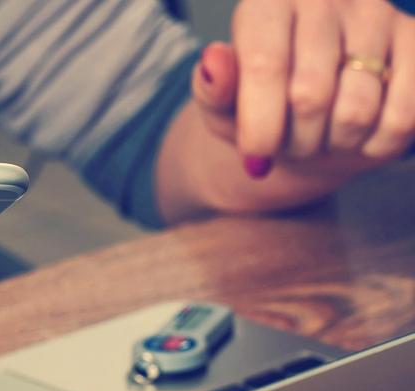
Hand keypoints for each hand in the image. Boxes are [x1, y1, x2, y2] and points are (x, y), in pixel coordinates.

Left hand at [192, 0, 414, 177]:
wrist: (308, 115)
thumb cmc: (258, 106)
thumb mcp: (222, 105)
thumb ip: (213, 89)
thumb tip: (214, 61)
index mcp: (269, 2)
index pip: (265, 66)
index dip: (260, 124)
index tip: (255, 157)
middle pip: (311, 96)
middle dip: (295, 141)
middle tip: (288, 143)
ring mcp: (376, 15)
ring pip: (357, 111)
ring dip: (333, 144)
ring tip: (320, 135)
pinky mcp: (414, 40)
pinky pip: (403, 116)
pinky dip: (376, 144)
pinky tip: (360, 136)